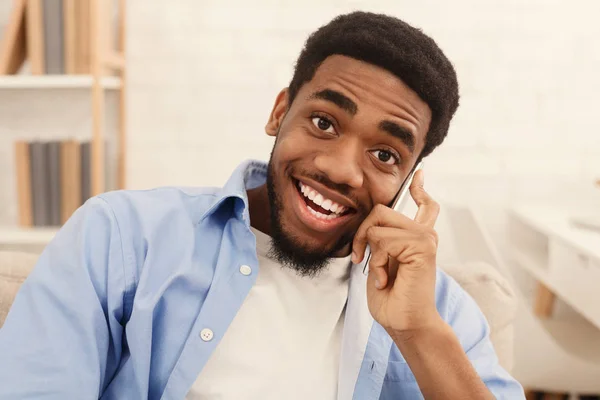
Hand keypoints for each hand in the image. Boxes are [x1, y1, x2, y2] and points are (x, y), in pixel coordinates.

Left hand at [352, 170, 441, 337]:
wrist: (403, 323)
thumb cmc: (391, 298)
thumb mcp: (381, 261)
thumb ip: (382, 239)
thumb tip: (372, 224)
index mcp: (417, 237)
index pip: (425, 205)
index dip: (419, 188)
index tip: (419, 174)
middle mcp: (424, 235)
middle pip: (382, 210)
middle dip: (362, 233)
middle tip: (361, 257)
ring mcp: (425, 239)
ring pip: (379, 225)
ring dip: (370, 253)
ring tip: (381, 274)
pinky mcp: (422, 247)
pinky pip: (383, 240)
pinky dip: (376, 262)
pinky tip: (386, 279)